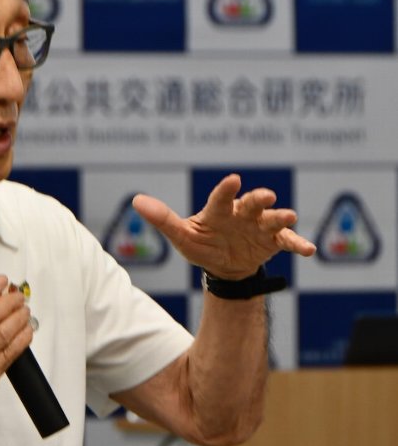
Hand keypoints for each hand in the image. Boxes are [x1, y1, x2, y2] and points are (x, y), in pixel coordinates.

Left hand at [131, 173, 315, 279]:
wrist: (223, 266)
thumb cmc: (201, 245)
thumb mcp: (180, 236)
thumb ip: (162, 219)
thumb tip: (136, 201)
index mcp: (219, 210)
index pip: (221, 198)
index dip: (226, 190)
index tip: (232, 180)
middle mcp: (242, 213)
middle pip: (252, 202)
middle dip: (259, 198)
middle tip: (265, 196)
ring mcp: (260, 226)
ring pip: (273, 218)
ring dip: (281, 217)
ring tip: (288, 218)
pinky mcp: (274, 241)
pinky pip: (288, 242)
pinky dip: (299, 244)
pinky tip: (308, 250)